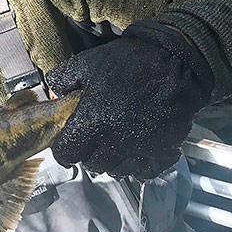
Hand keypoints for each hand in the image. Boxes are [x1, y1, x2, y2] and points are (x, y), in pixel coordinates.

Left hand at [46, 20, 212, 179]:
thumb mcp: (88, 62)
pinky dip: (139, 165)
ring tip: (114, 144)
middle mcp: (115, 139)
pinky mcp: (163, 149)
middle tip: (92, 139)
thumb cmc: (132, 60)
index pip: (67, 153)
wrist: (176, 60)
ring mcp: (140, 147)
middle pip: (92, 164)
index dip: (64, 149)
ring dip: (112, 161)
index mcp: (92, 121)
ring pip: (117, 170)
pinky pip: (145, 170)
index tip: (67, 143)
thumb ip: (65, 78)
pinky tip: (137, 151)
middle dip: (88, 153)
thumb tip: (55, 89)